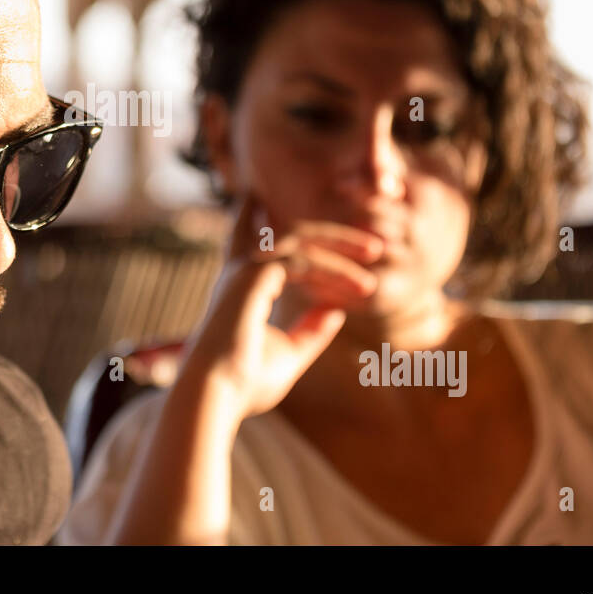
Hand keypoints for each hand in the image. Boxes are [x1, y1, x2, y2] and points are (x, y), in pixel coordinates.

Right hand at [176, 193, 382, 422]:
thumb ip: (311, 332)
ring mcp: (245, 270)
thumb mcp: (288, 355)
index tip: (255, 197)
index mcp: (238, 289)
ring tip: (376, 256)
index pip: (245, 240)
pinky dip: (337, 270)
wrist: (215, 396)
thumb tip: (336, 311)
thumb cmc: (244, 384)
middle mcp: (238, 273)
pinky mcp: (254, 274)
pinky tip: (362, 287)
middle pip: (288, 234)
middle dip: (330, 236)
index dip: (249, 217)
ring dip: (341, 246)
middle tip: (371, 246)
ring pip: (301, 240)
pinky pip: (306, 260)